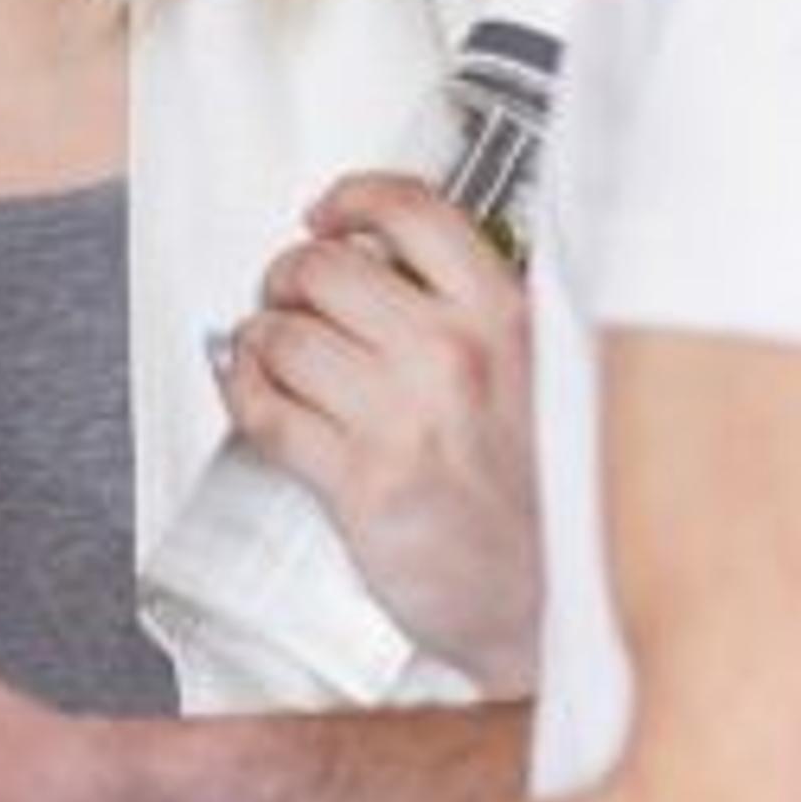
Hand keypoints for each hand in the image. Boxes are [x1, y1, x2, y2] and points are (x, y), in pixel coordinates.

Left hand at [223, 172, 541, 691]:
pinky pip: (267, 409)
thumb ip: (492, 315)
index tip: (328, 211)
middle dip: (289, 273)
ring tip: (265, 344)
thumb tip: (401, 265)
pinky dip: (241, 386)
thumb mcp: (552, 376)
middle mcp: (453, 355)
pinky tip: (249, 386)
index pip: (412, 211)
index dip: (352, 197)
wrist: (559, 604)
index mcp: (508, 317)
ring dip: (259, 332)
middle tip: (286, 290)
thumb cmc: (553, 499)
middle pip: (326, 267)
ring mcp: (404, 417)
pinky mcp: (361, 483)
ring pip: (286, 333)